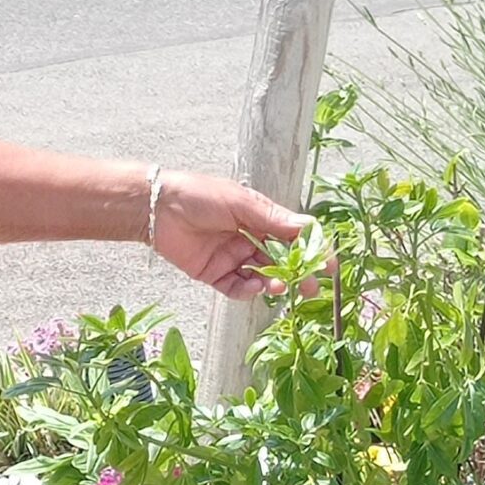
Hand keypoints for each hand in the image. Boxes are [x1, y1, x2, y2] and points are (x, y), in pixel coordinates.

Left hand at [150, 170, 310, 297]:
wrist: (157, 208)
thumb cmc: (199, 194)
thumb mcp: (241, 203)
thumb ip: (273, 219)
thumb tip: (309, 226)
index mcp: (260, 217)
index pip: (294, 235)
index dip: (311, 249)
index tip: (327, 265)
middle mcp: (249, 238)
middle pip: (281, 260)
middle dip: (297, 274)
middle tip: (310, 287)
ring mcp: (233, 257)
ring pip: (261, 275)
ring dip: (273, 282)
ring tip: (278, 285)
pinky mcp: (214, 273)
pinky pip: (236, 287)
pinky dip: (247, 290)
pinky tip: (252, 286)